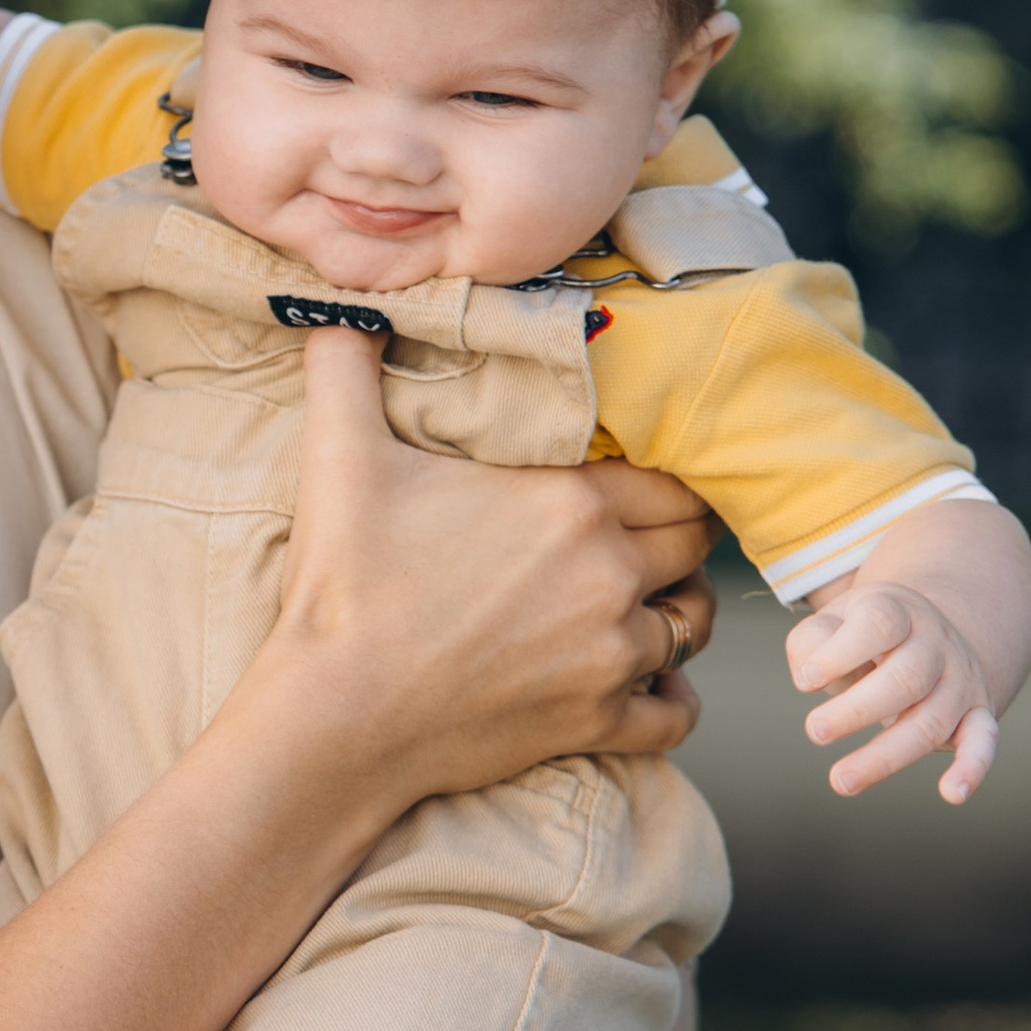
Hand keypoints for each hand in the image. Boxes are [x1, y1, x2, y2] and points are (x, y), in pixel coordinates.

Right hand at [257, 330, 717, 809]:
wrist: (334, 715)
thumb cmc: (343, 586)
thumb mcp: (337, 458)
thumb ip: (345, 368)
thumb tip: (342, 309)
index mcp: (568, 501)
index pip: (672, 476)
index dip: (663, 476)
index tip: (637, 484)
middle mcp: (609, 572)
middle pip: (695, 542)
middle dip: (676, 537)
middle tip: (644, 538)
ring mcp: (611, 653)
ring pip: (696, 624)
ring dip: (677, 612)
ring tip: (645, 606)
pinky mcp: (599, 721)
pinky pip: (677, 715)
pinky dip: (670, 702)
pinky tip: (646, 688)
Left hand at [790, 576, 997, 800]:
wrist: (924, 633)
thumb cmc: (860, 636)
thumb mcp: (831, 622)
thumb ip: (811, 642)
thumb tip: (808, 678)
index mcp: (897, 611)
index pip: (879, 624)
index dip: (841, 652)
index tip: (807, 680)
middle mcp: (936, 642)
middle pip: (906, 678)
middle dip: (858, 710)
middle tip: (815, 732)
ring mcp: (960, 678)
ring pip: (932, 719)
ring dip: (887, 755)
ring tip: (842, 780)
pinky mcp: (977, 712)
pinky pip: (983, 740)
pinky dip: (973, 768)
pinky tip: (952, 794)